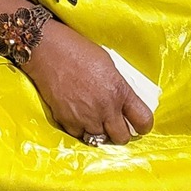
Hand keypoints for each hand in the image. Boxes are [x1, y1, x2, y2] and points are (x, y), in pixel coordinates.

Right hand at [21, 18, 152, 145]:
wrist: (47, 50)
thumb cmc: (78, 50)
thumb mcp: (108, 65)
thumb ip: (118, 87)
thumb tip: (123, 102)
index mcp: (120, 91)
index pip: (143, 121)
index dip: (143, 126)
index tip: (138, 125)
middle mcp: (106, 108)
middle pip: (122, 138)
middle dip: (120, 133)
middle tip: (114, 125)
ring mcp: (86, 116)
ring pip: (99, 139)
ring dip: (98, 131)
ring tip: (93, 119)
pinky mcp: (67, 120)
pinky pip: (78, 135)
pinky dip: (79, 128)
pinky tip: (77, 116)